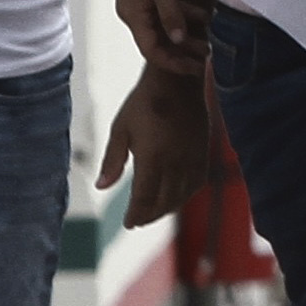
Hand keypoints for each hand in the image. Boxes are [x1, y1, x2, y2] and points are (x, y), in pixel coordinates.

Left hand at [95, 63, 213, 230]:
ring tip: (154, 212)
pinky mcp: (203, 152)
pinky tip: (176, 196)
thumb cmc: (144, 103)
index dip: (136, 215)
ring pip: (182, 195)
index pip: (144, 198)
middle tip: (137, 221)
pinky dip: (186, 194)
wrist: (178, 82)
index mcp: (153, 157)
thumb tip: (101, 186)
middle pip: (163, 201)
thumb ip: (112, 160)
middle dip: (149, 215)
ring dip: (167, 208)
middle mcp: (175, 162)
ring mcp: (192, 158)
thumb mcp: (121, 129)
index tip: (128, 223)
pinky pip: (197, 182)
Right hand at [111, 0, 210, 72]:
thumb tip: (178, 39)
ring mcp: (143, 2)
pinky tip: (206, 18)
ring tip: (209, 43)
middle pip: (159, 41)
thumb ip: (170, 13)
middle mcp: (135, 12)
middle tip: (207, 59)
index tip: (195, 69)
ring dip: (187, 35)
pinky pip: (169, 11)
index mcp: (133, 14)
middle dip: (182, 52)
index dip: (173, 62)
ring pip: (166, 27)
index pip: (151, 50)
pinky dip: (186, 16)